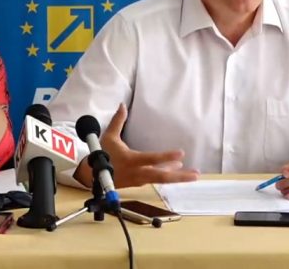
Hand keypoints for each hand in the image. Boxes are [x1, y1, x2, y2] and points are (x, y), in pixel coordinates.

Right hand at [74, 104, 200, 187]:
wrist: (92, 176)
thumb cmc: (102, 155)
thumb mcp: (109, 137)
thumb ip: (118, 121)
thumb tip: (122, 105)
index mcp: (132, 160)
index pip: (152, 159)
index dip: (167, 157)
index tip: (181, 154)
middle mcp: (138, 173)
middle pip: (162, 177)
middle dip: (180, 176)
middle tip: (196, 174)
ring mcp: (140, 180)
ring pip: (161, 180)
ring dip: (177, 177)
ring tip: (192, 173)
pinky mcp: (140, 183)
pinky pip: (156, 179)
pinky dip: (167, 175)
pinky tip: (176, 170)